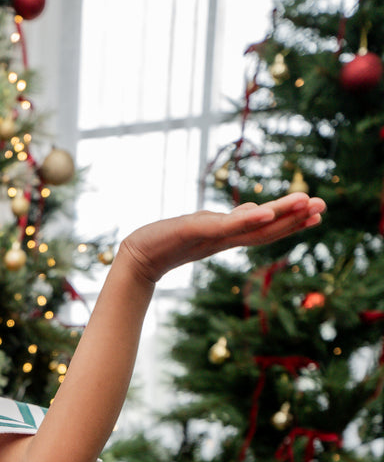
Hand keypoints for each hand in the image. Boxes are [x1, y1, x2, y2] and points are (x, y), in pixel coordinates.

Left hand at [119, 192, 325, 284]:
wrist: (137, 257)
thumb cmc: (166, 242)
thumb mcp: (202, 226)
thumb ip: (228, 221)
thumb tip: (254, 210)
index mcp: (228, 235)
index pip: (265, 228)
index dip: (291, 222)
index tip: (316, 213)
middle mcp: (225, 237)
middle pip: (266, 228)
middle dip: (295, 218)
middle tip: (323, 207)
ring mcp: (212, 235)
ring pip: (252, 227)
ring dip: (280, 216)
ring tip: (305, 204)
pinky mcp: (196, 232)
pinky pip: (226, 226)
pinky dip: (246, 220)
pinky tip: (265, 213)